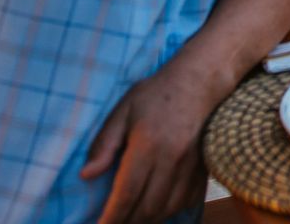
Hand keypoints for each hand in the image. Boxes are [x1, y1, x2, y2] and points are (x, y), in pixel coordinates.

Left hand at [79, 62, 217, 223]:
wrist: (200, 81)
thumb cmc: (156, 94)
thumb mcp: (122, 110)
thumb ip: (104, 144)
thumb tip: (86, 175)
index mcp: (147, 144)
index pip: (127, 194)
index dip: (112, 217)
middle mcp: (171, 158)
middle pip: (147, 207)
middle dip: (127, 222)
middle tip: (112, 223)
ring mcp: (191, 165)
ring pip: (168, 208)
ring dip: (147, 219)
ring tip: (131, 219)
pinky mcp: (203, 167)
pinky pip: (186, 201)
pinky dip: (169, 211)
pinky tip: (156, 208)